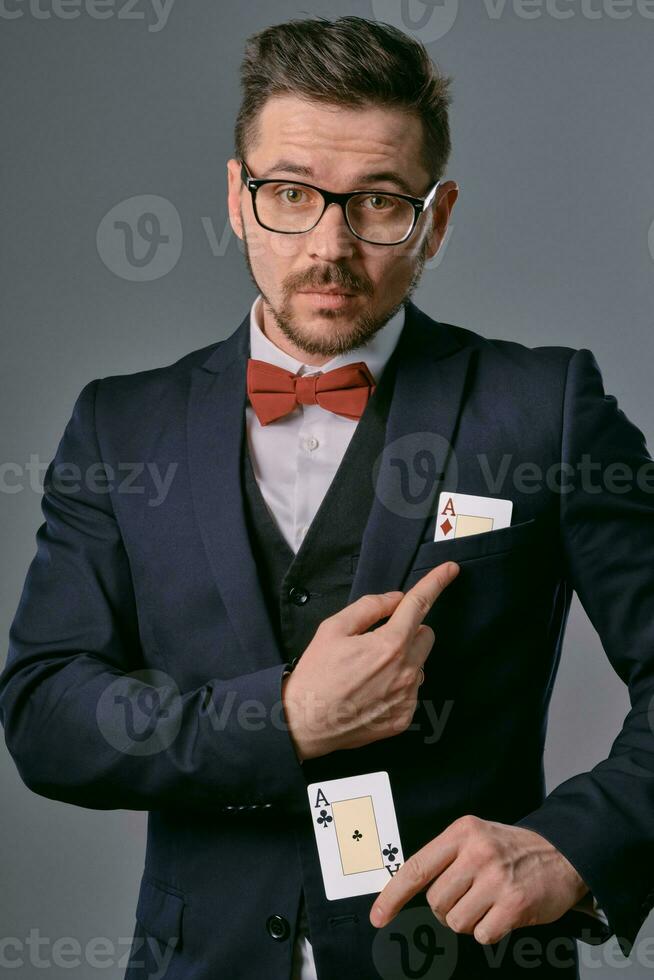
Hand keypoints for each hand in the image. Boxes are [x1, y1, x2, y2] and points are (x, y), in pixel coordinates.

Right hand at [281, 561, 459, 760]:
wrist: (304, 723)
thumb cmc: (316, 674)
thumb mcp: (333, 629)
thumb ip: (369, 607)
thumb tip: (396, 599)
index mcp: (389, 644)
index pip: (419, 605)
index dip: (436, 583)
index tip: (451, 570)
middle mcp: (406, 671)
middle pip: (426, 635)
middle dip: (409, 630)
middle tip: (378, 640)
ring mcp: (408, 697)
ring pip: (419, 664)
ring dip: (403, 660)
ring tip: (368, 672)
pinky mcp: (404, 717)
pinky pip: (411, 691)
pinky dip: (397, 686)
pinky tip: (371, 692)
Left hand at [369, 815, 588, 944]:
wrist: (562, 853)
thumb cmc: (512, 849)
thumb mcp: (475, 838)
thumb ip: (445, 858)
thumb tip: (406, 889)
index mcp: (461, 832)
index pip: (416, 867)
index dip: (392, 895)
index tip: (378, 916)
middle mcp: (476, 852)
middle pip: (435, 902)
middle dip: (447, 908)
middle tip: (471, 896)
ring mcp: (496, 878)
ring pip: (456, 922)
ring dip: (469, 920)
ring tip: (489, 902)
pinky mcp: (514, 903)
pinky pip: (482, 935)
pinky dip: (490, 930)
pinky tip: (504, 912)